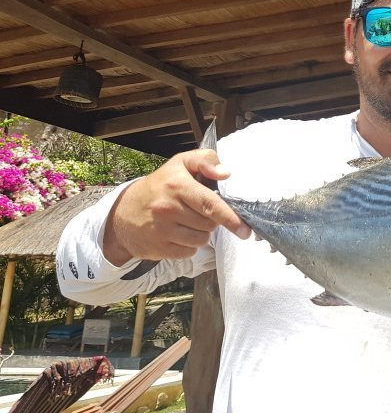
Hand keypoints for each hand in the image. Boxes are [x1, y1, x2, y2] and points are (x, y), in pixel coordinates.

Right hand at [103, 149, 249, 265]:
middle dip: (211, 220)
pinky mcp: (158, 248)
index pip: (210, 204)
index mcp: (177, 185)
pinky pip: (189, 252)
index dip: (230, 217)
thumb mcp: (180, 163)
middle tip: (197, 210)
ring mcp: (161, 230)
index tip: (245, 229)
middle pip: (210, 224)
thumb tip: (226, 174)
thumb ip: (205, 160)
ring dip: (201, 233)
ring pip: (201, 240)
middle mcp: (167, 208)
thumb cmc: (160, 185)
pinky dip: (189, 246)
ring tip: (187, 221)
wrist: (123, 212)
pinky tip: (178, 234)